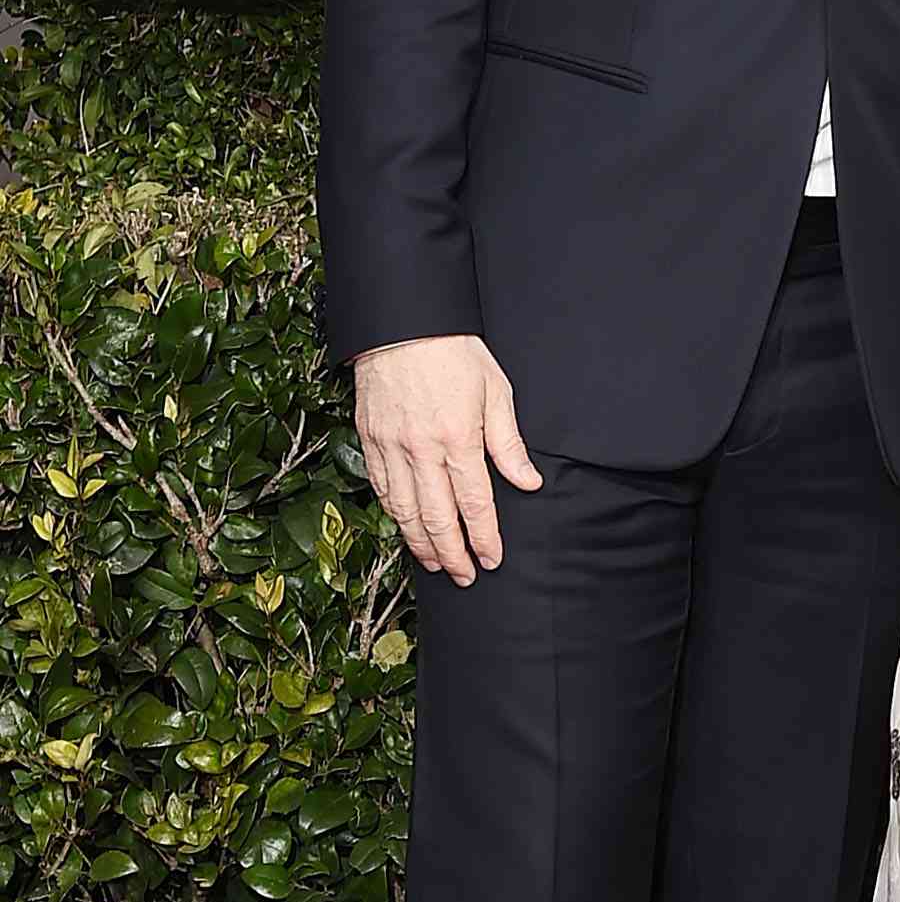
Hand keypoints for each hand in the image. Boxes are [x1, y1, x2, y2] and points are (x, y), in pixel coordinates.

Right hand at [352, 335, 541, 583]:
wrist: (403, 324)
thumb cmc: (454, 353)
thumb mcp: (496, 392)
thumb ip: (509, 443)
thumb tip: (527, 481)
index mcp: (458, 438)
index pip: (475, 503)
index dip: (484, 537)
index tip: (492, 559)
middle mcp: (421, 449)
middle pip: (437, 518)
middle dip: (453, 554)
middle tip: (465, 576)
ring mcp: (391, 447)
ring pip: (404, 511)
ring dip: (421, 544)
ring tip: (437, 564)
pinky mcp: (370, 440)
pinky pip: (381, 489)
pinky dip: (394, 516)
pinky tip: (406, 530)